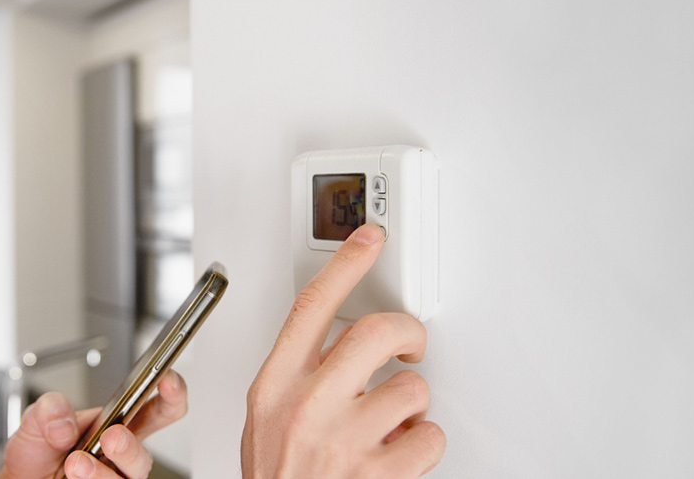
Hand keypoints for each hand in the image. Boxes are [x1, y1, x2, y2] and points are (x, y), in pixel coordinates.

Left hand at [0, 370, 188, 478]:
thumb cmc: (39, 453)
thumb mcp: (35, 420)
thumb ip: (48, 410)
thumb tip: (63, 421)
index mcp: (116, 425)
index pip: (155, 409)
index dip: (171, 394)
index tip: (166, 381)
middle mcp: (119, 457)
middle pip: (144, 456)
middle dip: (130, 448)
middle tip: (112, 437)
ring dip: (101, 473)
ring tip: (77, 463)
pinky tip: (73, 477)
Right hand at [241, 224, 445, 477]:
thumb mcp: (264, 421)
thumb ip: (295, 379)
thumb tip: (338, 344)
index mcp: (274, 386)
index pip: (311, 306)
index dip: (345, 263)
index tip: (370, 237)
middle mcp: (306, 406)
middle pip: (375, 331)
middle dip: (406, 334)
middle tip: (410, 347)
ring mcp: (341, 440)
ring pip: (412, 388)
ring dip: (414, 407)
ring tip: (392, 425)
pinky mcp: (376, 474)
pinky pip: (429, 436)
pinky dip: (424, 445)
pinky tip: (400, 454)